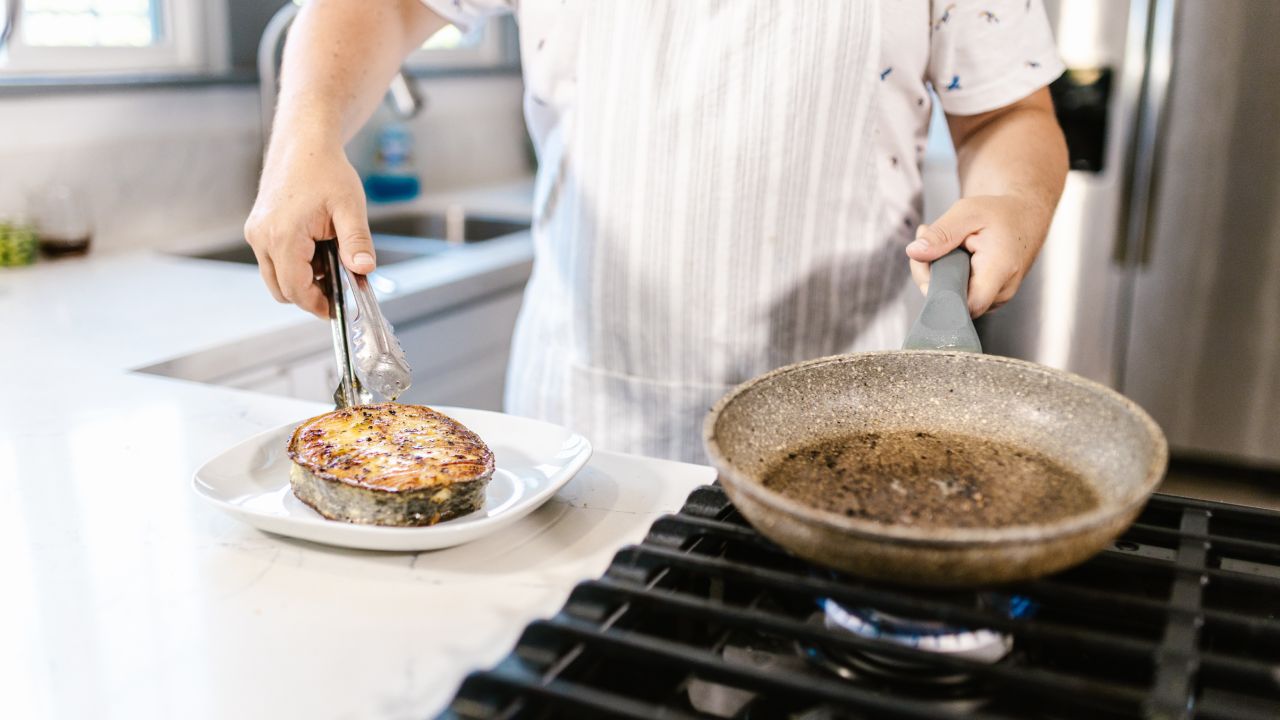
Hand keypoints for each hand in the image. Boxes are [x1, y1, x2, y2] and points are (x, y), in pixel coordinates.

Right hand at [244, 142, 374, 318]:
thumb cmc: (326, 171)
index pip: (297, 290)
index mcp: (283, 236)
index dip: (319, 305)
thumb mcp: (350, 207)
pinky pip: (273, 261)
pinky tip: (317, 249)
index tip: (337, 309)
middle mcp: (262, 237)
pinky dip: (294, 265)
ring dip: (302, 280)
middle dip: (311, 294)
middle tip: (340, 286)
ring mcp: (256, 233)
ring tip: (331, 260)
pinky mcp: (258, 229)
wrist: (304, 144)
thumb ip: (357, 241)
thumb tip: (365, 270)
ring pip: (276, 277)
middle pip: (283, 290)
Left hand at [905, 195, 1045, 316]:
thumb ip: (941, 233)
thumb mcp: (968, 212)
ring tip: (943, 244)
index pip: (966, 305)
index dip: (938, 293)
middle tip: (927, 241)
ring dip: (938, 274)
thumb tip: (914, 252)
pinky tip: (951, 255)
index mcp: (1000, 269)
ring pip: (954, 299)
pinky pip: (960, 295)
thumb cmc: (1000, 214)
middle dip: (930, 275)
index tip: (927, 264)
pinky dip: (948, 277)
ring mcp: (996, 298)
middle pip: (953, 302)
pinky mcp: (988, 298)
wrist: (1024, 219)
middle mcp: (1002, 291)